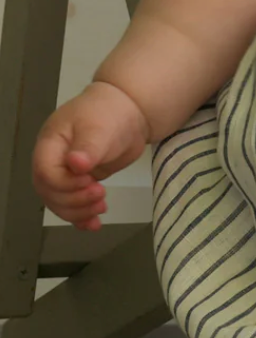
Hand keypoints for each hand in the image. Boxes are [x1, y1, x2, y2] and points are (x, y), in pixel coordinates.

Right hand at [32, 81, 150, 230]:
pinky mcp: (81, 183)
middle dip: (73, 200)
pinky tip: (93, 225)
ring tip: (101, 208)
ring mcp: (66, 174)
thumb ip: (88, 147)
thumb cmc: (109, 113)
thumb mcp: (99, 126)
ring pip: (60, 202)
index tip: (89, 181)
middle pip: (50, 192)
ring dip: (78, 211)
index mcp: (50, 144)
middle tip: (100, 195)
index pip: (45, 172)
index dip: (64, 183)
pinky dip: (82, 217)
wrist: (129, 112)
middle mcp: (53, 162)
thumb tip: (76, 164)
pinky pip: (74, 204)